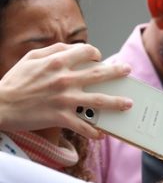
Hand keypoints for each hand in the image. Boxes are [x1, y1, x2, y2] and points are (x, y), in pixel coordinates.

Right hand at [0, 43, 132, 137]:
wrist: (0, 105)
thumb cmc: (14, 81)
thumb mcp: (30, 58)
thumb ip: (53, 51)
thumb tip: (73, 49)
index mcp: (57, 62)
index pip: (85, 52)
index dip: (95, 53)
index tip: (99, 58)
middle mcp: (65, 80)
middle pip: (99, 74)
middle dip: (117, 72)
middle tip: (128, 70)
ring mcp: (65, 99)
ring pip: (98, 101)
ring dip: (116, 102)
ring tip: (128, 103)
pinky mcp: (61, 117)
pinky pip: (83, 125)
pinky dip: (94, 131)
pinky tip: (102, 133)